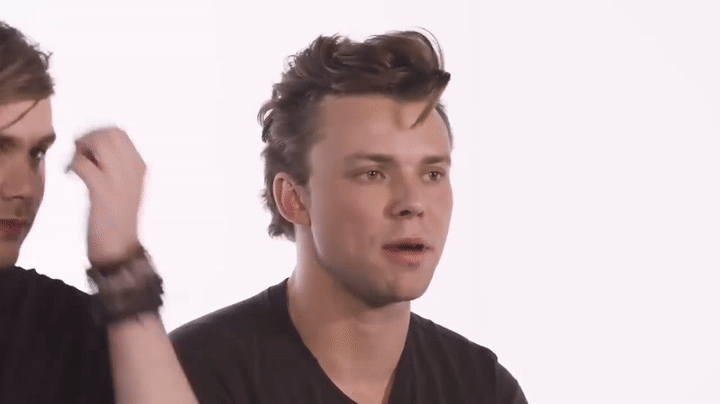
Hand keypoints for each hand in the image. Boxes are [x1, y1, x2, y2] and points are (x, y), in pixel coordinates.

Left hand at [66, 126, 145, 263]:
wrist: (119, 247)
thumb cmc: (117, 219)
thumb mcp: (123, 187)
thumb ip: (114, 166)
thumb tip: (88, 146)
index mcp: (139, 166)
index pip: (119, 133)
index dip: (96, 133)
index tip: (84, 147)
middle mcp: (133, 169)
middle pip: (108, 134)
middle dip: (86, 138)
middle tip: (76, 154)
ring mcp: (119, 179)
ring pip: (97, 143)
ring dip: (79, 149)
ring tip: (73, 164)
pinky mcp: (102, 190)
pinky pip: (83, 163)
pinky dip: (72, 164)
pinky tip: (69, 174)